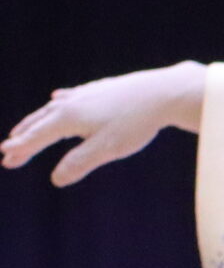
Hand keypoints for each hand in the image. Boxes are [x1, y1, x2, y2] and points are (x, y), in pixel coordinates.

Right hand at [2, 63, 207, 186]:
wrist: (164, 92)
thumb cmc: (136, 123)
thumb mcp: (107, 149)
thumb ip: (80, 163)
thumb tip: (56, 179)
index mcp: (68, 118)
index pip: (38, 137)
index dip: (22, 150)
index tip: (6, 159)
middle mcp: (72, 102)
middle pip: (40, 122)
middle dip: (24, 138)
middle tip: (8, 152)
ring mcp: (86, 93)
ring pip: (53, 108)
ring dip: (36, 120)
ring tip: (24, 128)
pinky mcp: (101, 88)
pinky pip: (71, 96)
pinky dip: (59, 102)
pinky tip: (58, 98)